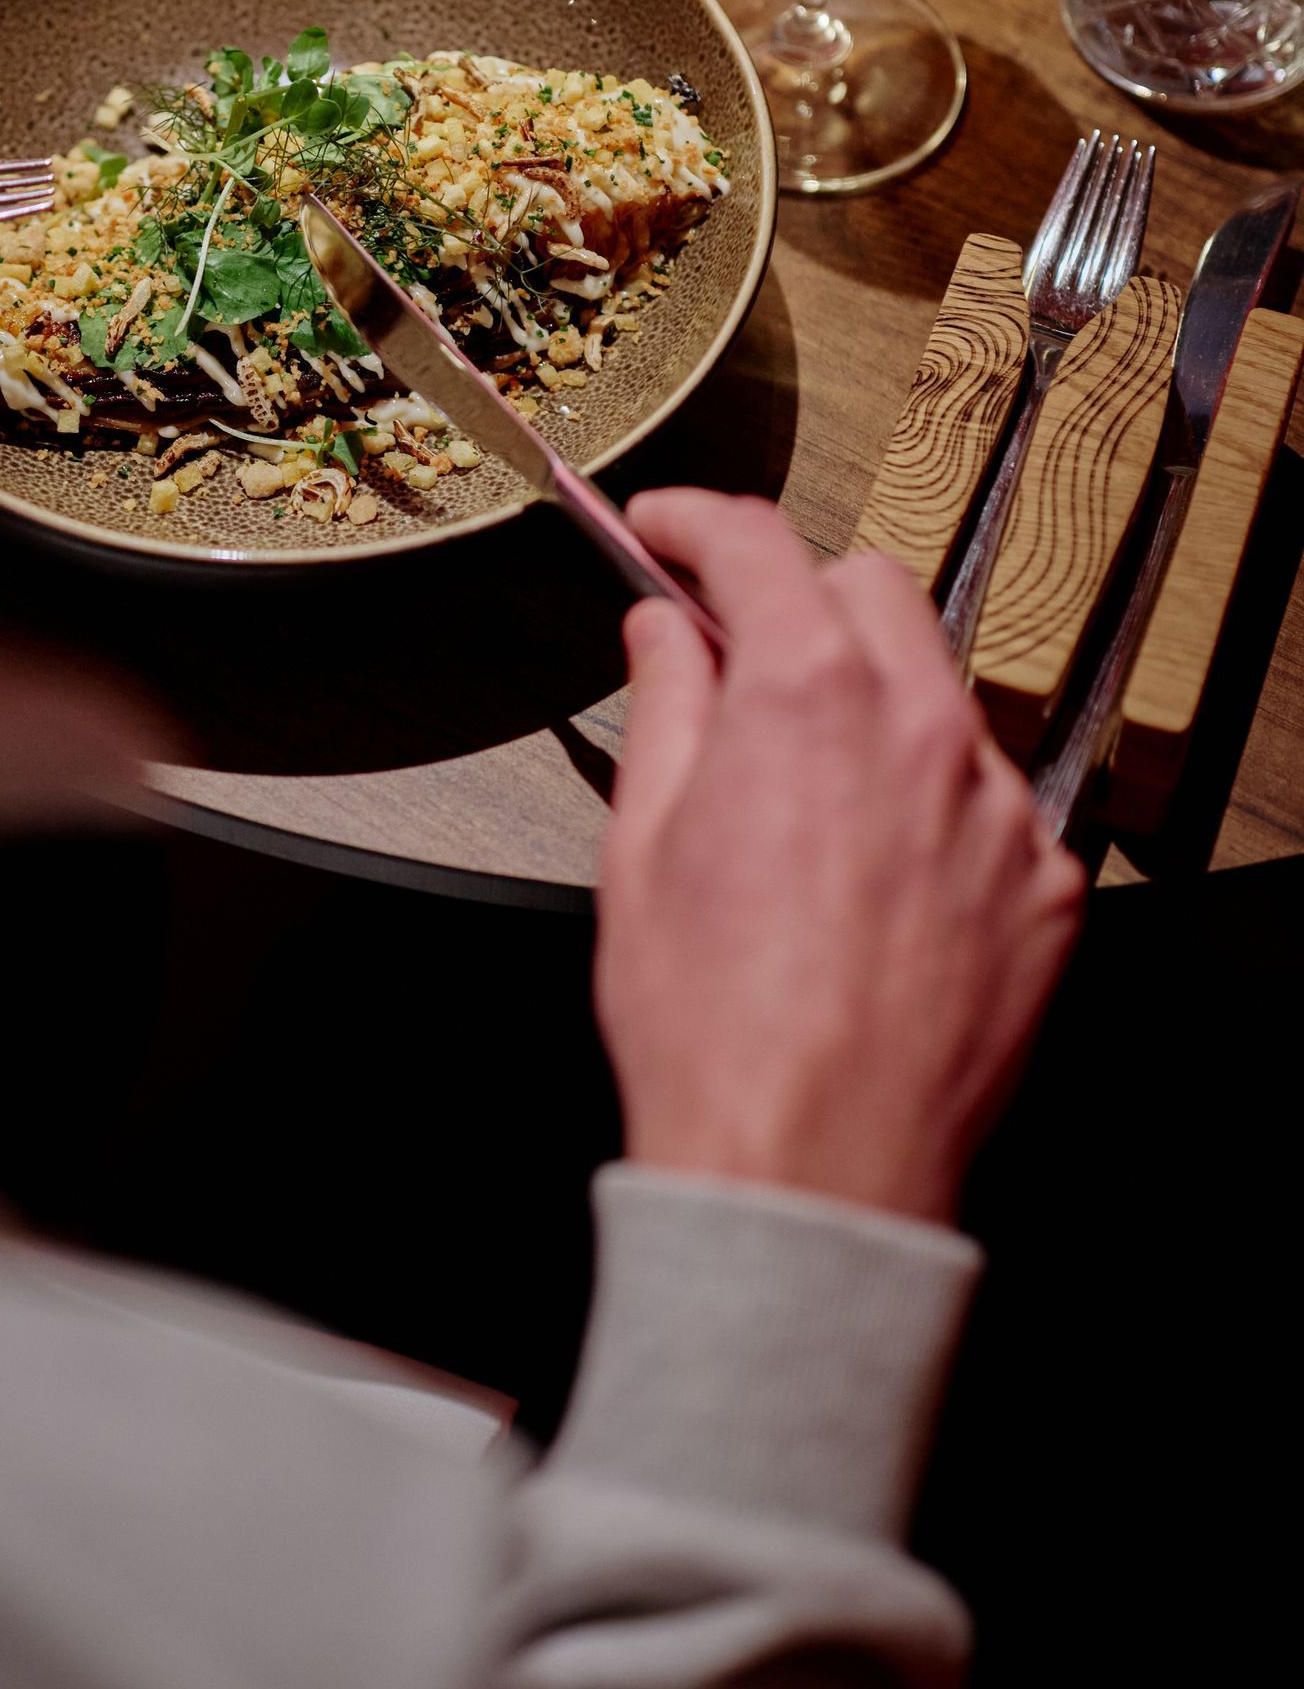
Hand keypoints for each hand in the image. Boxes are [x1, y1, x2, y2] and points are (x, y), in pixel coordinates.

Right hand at [596, 489, 1083, 1225]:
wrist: (808, 1166)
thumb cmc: (714, 1029)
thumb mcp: (642, 844)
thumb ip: (665, 708)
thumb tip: (662, 636)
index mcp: (807, 700)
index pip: (757, 545)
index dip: (694, 522)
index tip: (664, 532)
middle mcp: (921, 731)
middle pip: (868, 588)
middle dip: (794, 596)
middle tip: (730, 651)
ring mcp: (997, 806)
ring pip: (938, 689)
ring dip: (869, 699)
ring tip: (801, 789)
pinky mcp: (1045, 882)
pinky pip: (987, 796)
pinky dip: (928, 801)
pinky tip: (869, 873)